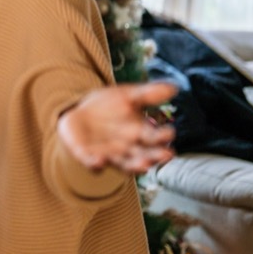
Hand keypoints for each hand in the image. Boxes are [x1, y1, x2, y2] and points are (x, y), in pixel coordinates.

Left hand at [58, 81, 179, 174]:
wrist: (78, 112)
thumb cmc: (109, 106)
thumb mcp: (128, 96)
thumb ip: (148, 94)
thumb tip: (174, 87)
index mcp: (140, 133)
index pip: (156, 137)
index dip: (163, 135)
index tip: (170, 132)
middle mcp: (129, 148)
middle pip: (145, 155)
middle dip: (155, 156)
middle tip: (166, 155)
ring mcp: (110, 155)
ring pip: (125, 165)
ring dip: (134, 166)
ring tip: (144, 165)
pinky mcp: (89, 157)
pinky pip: (94, 164)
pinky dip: (97, 164)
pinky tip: (100, 160)